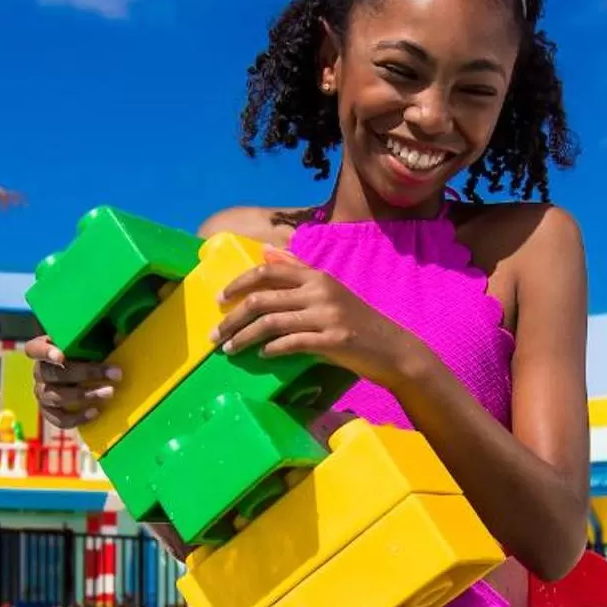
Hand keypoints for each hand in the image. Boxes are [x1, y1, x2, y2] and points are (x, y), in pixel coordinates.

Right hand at [26, 335, 119, 429]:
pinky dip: (77, 417)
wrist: (84, 380)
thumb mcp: (91, 343)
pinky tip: (95, 412)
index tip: (61, 355)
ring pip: (57, 396)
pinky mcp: (49, 412)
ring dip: (85, 395)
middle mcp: (40, 372)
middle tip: (112, 374)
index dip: (45, 352)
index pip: (34, 349)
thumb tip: (120, 335)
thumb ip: (100, 338)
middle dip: (84, 373)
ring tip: (109, 392)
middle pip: (53, 374)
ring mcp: (42, 393)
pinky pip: (59, 419)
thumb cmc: (86, 355)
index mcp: (44, 350)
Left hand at [213, 248, 425, 388]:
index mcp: (316, 276)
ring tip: (228, 349)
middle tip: (214, 334)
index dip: (238, 283)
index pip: (267, 272)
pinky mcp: (333, 340)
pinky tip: (262, 355)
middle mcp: (319, 291)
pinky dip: (272, 349)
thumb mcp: (328, 290)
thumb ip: (297, 270)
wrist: (392, 349)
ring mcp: (327, 315)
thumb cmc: (356, 321)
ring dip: (244, 337)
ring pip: (271, 322)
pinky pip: (292, 342)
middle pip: (262, 299)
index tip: (219, 299)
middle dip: (232, 318)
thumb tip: (265, 251)